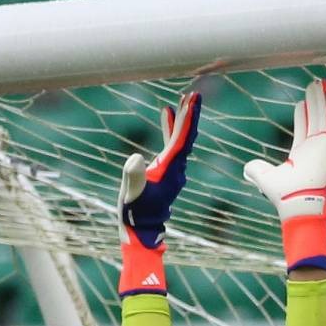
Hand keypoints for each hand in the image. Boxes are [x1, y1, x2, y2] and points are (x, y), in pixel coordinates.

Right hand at [117, 90, 199, 295]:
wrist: (140, 232)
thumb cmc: (135, 214)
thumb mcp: (131, 194)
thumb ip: (133, 176)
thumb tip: (136, 159)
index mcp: (170, 170)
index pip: (182, 139)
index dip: (187, 118)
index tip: (192, 99)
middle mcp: (176, 169)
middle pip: (186, 137)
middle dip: (189, 114)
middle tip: (193, 93)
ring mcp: (172, 170)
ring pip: (180, 140)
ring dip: (180, 120)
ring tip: (181, 99)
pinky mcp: (165, 171)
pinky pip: (171, 146)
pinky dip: (170, 130)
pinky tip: (166, 115)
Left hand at [243, 77, 325, 271]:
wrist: (295, 201)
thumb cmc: (282, 194)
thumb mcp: (265, 178)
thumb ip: (256, 170)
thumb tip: (246, 169)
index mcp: (303, 155)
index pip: (306, 128)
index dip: (305, 113)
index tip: (303, 100)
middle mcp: (317, 150)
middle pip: (318, 119)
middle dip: (317, 102)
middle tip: (314, 84)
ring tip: (323, 83)